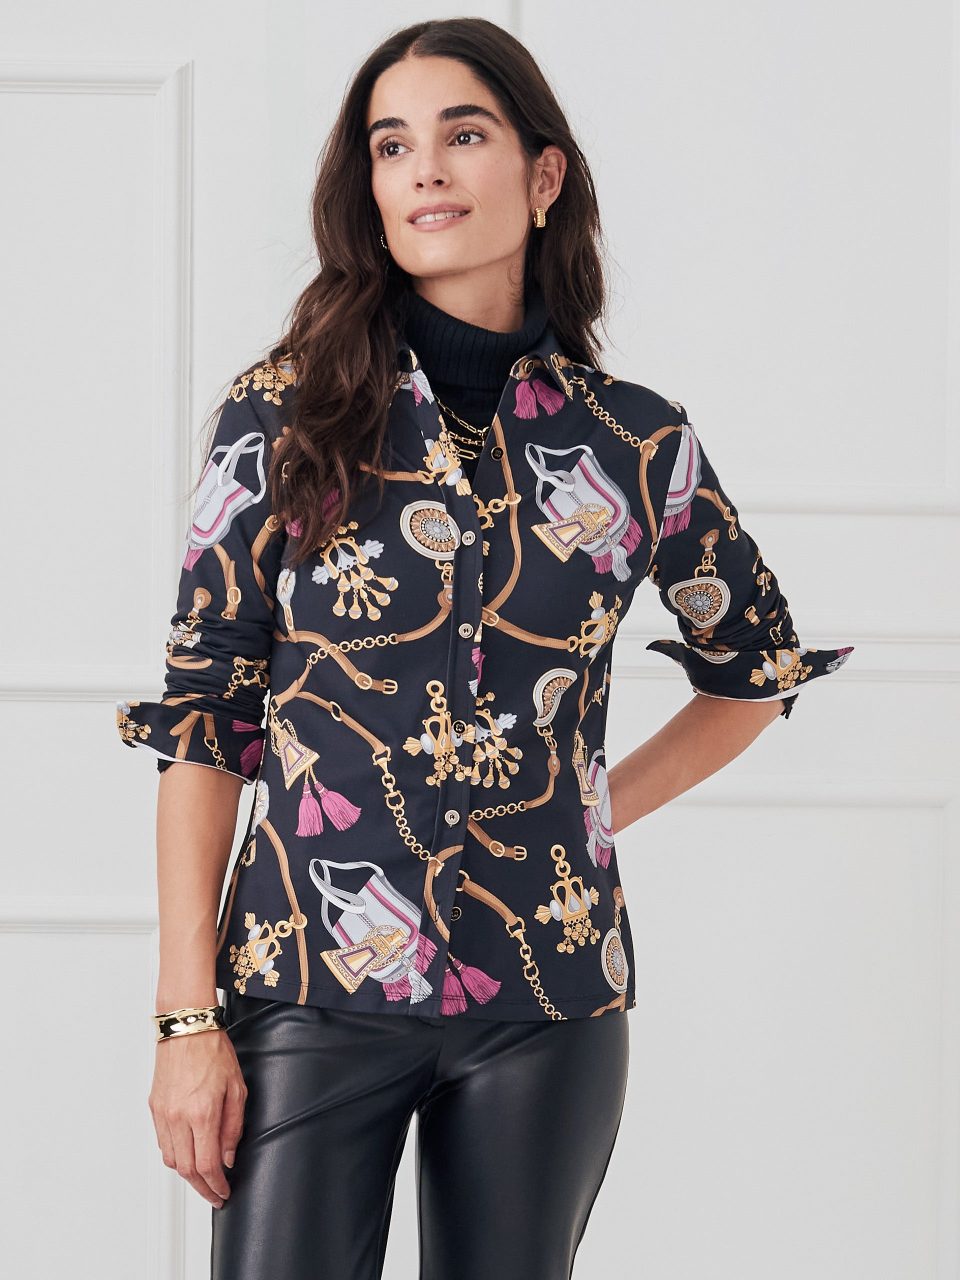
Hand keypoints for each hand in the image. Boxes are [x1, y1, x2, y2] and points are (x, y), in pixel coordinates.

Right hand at [148, 1029, 246, 1207]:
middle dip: (202, 1188)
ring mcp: (163, 1114)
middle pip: (186, 1170)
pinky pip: (163, 1143)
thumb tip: (228, 1158)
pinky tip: (188, 1153)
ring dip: (187, 1174)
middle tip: (214, 1194)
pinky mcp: (154, 1108)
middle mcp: (178, 1118)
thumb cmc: (213, 1051)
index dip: (216, 1186)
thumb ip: (233, 1127)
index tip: (224, 1193)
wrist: (187, 1028)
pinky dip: (175, 1155)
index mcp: (201, 1113)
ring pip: (171, 1159)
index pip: (206, 1165)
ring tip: (204, 1176)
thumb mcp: (237, 1089)